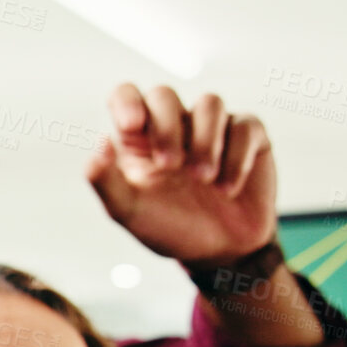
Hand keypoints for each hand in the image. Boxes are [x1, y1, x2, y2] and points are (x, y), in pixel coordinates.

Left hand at [87, 83, 278, 265]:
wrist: (219, 250)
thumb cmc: (168, 227)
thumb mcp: (129, 211)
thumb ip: (105, 181)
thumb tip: (98, 145)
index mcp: (138, 138)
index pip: (125, 96)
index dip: (127, 101)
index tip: (132, 126)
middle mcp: (173, 125)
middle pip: (164, 95)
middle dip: (167, 128)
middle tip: (169, 166)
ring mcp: (212, 127)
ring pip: (210, 103)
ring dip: (205, 141)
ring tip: (203, 179)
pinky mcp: (249, 136)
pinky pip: (245, 126)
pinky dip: (236, 158)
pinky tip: (227, 188)